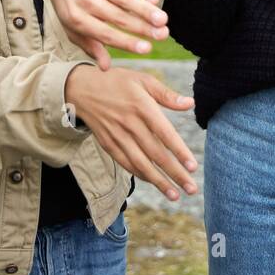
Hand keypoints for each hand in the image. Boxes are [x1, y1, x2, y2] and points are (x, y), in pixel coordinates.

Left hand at [45, 0, 167, 69]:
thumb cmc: (71, 5)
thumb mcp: (74, 28)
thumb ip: (91, 46)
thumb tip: (105, 67)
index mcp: (76, 19)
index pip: (105, 34)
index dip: (127, 42)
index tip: (147, 49)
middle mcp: (84, 0)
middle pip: (117, 17)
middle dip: (142, 27)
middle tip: (163, 35)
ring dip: (145, 9)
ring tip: (163, 19)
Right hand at [64, 65, 198, 200]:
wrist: (81, 89)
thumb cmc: (116, 82)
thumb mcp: (142, 80)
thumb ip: (166, 94)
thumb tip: (190, 103)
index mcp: (141, 106)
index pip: (164, 133)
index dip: (179, 151)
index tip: (193, 167)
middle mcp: (129, 123)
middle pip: (155, 154)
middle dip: (174, 174)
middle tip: (191, 189)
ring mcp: (117, 136)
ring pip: (141, 164)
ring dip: (158, 182)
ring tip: (174, 195)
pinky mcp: (108, 144)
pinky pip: (126, 163)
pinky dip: (140, 174)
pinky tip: (154, 182)